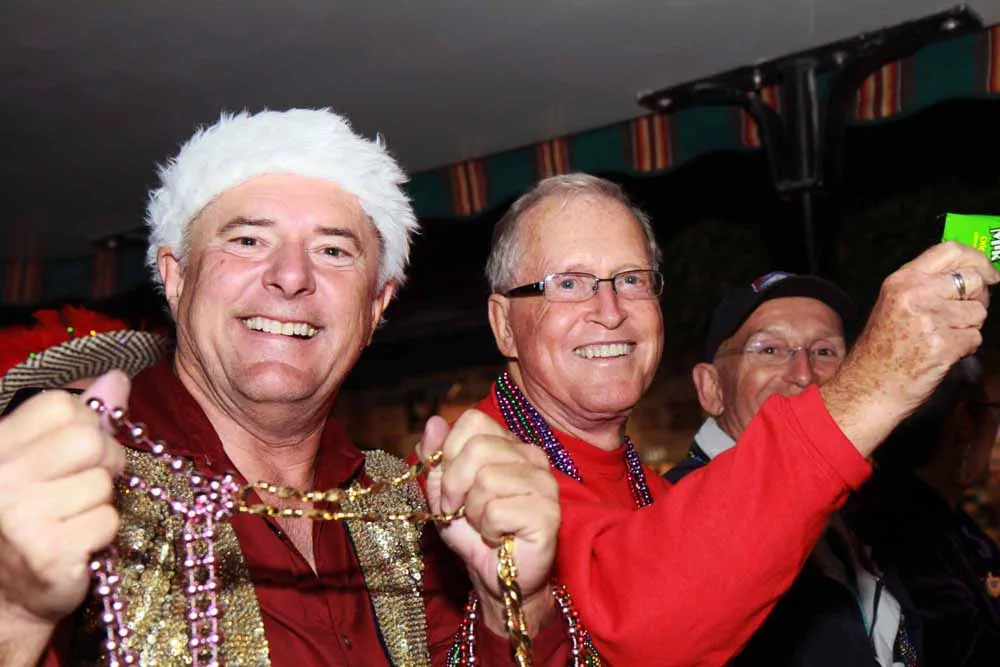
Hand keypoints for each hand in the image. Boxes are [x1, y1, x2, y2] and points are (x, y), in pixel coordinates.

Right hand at [0, 371, 128, 632]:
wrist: (5, 597)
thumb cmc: (28, 519)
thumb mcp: (41, 461)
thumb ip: (78, 419)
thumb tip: (118, 378)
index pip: (61, 405)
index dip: (85, 424)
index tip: (77, 450)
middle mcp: (0, 477)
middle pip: (90, 440)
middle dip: (104, 461)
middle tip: (86, 484)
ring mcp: (21, 516)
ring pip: (103, 484)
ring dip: (100, 502)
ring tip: (72, 518)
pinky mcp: (48, 552)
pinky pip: (107, 521)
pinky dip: (102, 533)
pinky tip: (77, 544)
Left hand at [418, 410, 558, 631]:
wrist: (497, 578)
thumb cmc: (473, 533)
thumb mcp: (443, 492)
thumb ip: (436, 457)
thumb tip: (433, 422)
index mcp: (509, 444)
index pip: (473, 420)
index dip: (450, 452)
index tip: (449, 484)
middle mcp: (532, 456)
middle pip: (478, 447)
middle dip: (455, 485)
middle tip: (458, 510)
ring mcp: (544, 483)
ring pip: (487, 480)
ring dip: (473, 511)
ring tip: (484, 525)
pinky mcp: (548, 512)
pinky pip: (497, 511)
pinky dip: (487, 529)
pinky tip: (499, 537)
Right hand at [823, 241, 998, 454]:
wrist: (868, 387)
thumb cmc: (881, 350)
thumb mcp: (894, 305)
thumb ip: (925, 285)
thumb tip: (971, 274)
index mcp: (902, 280)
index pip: (950, 250)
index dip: (977, 259)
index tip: (989, 272)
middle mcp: (914, 295)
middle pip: (973, 281)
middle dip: (977, 298)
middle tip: (962, 315)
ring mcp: (929, 319)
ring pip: (978, 312)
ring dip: (969, 327)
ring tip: (942, 338)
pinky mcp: (942, 345)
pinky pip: (975, 338)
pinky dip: (965, 348)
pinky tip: (942, 354)